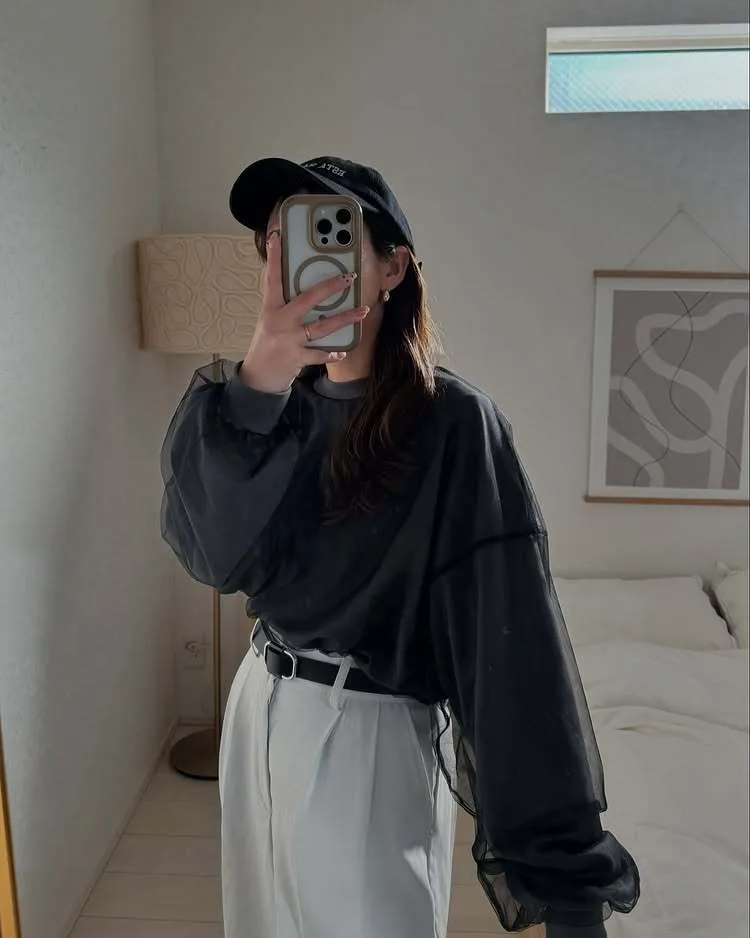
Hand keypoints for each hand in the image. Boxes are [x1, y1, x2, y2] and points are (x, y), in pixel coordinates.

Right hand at [239, 230, 368, 392]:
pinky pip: (319, 354)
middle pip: (307, 300)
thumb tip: (304, 284)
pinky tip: (343, 351)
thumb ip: (284, 303)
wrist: (259, 375)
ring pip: (321, 327)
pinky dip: (331, 354)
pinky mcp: (297, 358)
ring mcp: (289, 340)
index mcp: (271, 307)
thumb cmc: (268, 342)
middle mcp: (280, 321)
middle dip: (330, 288)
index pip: (272, 278)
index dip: (275, 257)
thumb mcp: (270, 318)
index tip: (277, 237)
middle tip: (348, 278)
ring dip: (345, 319)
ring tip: (363, 311)